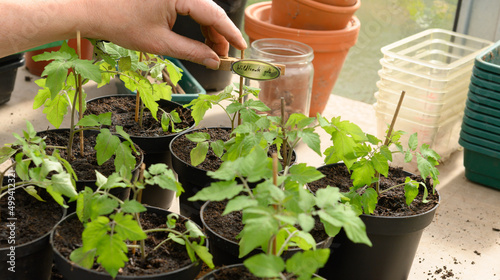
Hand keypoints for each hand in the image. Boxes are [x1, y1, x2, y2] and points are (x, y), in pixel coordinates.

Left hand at [83, 0, 246, 68]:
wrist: (92, 9)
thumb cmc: (120, 23)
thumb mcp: (160, 42)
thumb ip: (192, 52)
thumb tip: (215, 62)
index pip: (214, 14)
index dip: (230, 33)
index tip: (242, 48)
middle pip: (210, 11)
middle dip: (220, 35)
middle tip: (225, 57)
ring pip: (202, 10)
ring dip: (209, 31)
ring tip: (212, 52)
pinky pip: (190, 7)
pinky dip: (197, 24)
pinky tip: (200, 41)